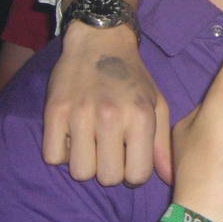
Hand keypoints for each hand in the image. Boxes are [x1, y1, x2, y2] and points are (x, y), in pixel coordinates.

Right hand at [42, 22, 171, 185]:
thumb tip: (169, 178)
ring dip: (86, 163)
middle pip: (108, 178)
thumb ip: (162, 144)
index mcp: (141, 116)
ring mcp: (80, 114)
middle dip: (110, 170)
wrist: (100, 42)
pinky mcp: (54, 111)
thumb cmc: (132, 78)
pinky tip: (72, 135)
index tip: (130, 159)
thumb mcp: (156, 105)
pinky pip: (53, 158)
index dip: (134, 173)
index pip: (137, 175)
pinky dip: (62, 153)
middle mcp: (111, 116)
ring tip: (91, 142)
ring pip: (80, 173)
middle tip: (110, 150)